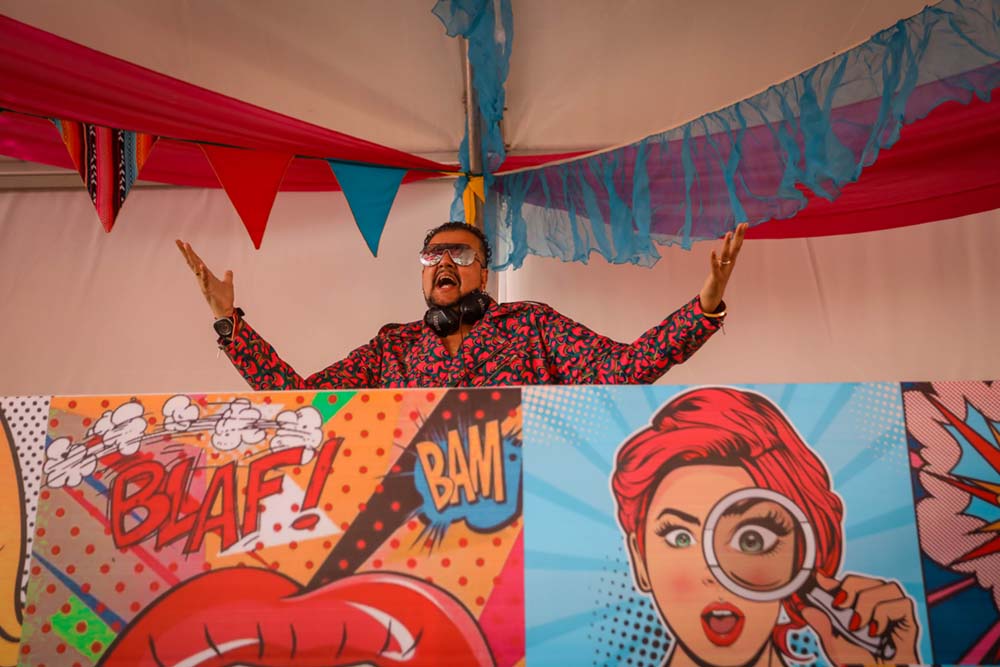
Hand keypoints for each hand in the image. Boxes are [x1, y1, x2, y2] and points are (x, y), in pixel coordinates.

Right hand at [176, 240, 234, 318]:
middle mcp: (202, 278)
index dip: (190, 252)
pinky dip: (203, 274)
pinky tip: (201, 266)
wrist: (226, 310)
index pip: (197, 261)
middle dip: (185, 252)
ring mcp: (204, 284)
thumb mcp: (228, 284)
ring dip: (192, 258)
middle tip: (178, 241)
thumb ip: (227, 277)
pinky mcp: (208, 291)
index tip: (183, 242)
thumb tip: (229, 270)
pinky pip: (205, 281)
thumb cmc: (225, 298)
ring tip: (187, 247)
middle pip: (192, 262)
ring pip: (196, 269)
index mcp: (206, 275)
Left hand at [699, 222, 746, 312]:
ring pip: (726, 255)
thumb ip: (721, 260)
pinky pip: (715, 267)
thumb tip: (721, 253)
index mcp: (730, 261)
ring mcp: (723, 271)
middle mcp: (729, 265)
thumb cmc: (716, 281)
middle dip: (739, 235)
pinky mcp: (716, 277)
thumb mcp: (719, 268)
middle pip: (735, 248)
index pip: (737, 245)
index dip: (740, 235)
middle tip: (743, 224)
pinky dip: (714, 259)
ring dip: (727, 244)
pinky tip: (712, 251)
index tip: (744, 223)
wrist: (713, 297)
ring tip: (728, 233)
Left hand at [802, 572, 919, 665]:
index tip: (820, 581)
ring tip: (858, 624)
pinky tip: (875, 631)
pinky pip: (901, 604)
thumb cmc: (861, 663)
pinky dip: (883, 614)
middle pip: (870, 579)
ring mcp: (898, 612)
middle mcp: (882, 605)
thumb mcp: (836, 644)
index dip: (836, 580)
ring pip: (887, 587)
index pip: (852, 583)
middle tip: (839, 607)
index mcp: (864, 606)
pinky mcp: (910, 622)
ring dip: (867, 602)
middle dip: (851, 587)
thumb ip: (823, 626)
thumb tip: (807, 609)